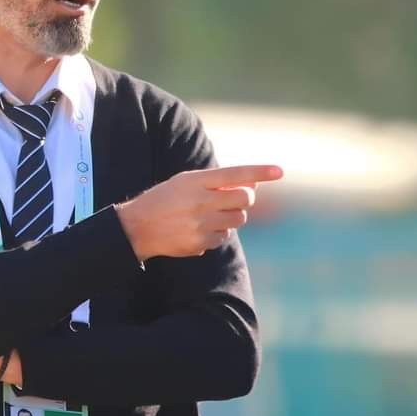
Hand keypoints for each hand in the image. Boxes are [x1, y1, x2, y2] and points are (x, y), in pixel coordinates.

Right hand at [115, 164, 282, 259]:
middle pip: (245, 199)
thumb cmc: (165, 200)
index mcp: (196, 181)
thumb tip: (253, 186)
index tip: (279, 171)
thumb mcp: (185, 183)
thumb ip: (217, 182)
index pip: (235, 174)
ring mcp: (201, 224)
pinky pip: (225, 237)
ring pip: (238, 219)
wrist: (137, 227)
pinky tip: (200, 229)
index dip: (259, 172)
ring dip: (231, 216)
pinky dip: (219, 233)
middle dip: (245, 198)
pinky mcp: (200, 243)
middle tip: (233, 199)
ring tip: (210, 215)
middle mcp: (200, 201)